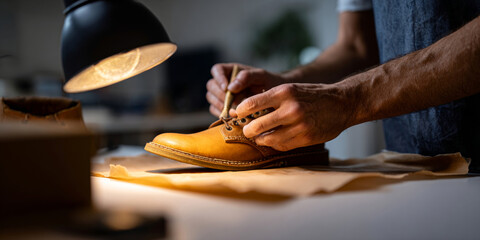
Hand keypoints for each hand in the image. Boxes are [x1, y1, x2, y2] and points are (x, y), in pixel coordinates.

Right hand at [206, 63, 285, 116]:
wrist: (274, 97)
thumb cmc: (268, 82)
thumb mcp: (261, 76)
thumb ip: (246, 77)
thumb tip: (230, 87)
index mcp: (231, 70)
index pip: (217, 70)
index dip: (219, 78)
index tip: (226, 88)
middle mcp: (224, 81)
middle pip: (211, 85)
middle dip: (220, 95)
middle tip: (233, 103)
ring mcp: (222, 95)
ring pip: (211, 97)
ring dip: (220, 105)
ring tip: (234, 111)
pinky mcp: (223, 106)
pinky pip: (214, 109)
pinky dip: (220, 113)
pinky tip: (231, 116)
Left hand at [235, 83, 355, 150]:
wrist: (343, 103)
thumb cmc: (313, 95)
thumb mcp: (291, 89)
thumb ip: (270, 99)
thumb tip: (244, 111)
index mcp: (284, 92)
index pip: (251, 104)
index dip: (241, 112)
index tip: (238, 115)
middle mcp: (291, 108)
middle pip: (256, 126)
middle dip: (248, 130)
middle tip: (247, 130)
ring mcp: (299, 125)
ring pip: (268, 139)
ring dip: (261, 140)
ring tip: (260, 137)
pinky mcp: (306, 138)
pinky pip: (282, 145)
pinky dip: (275, 144)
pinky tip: (275, 140)